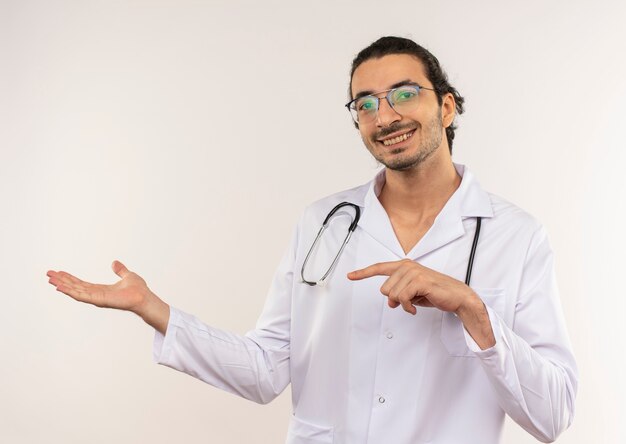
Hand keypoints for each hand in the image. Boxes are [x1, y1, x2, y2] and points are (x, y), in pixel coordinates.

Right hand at [47, 261, 169, 333]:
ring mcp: (96, 298)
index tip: (59, 272)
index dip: (70, 278)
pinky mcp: (98, 300)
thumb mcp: (127, 275)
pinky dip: (70, 291)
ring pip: (75, 291)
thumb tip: (114, 262)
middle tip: (48, 274)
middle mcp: (96, 294)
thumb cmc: (138, 289)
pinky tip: (60, 287)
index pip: (81, 283)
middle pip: (75, 287)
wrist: (144, 297)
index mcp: (101, 289)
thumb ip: (120, 270)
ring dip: (62, 285)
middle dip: (62, 280)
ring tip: (50, 279)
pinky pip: (81, 295)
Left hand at [347, 259, 474, 314]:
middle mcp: (407, 266)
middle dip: (396, 299)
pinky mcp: (419, 281)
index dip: (363, 273)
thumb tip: (389, 301)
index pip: (379, 268)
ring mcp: (413, 272)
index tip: (350, 275)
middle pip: (385, 289)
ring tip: (416, 303)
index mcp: (404, 266)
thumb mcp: (412, 294)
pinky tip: (416, 308)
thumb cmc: (435, 293)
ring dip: (403, 304)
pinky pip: (402, 299)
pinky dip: (408, 307)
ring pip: (392, 295)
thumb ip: (398, 293)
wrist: (457, 296)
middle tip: (410, 301)